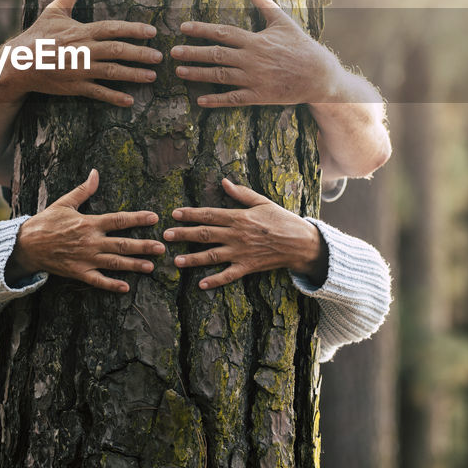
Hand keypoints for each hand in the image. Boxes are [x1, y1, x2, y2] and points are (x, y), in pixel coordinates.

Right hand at [4, 0, 162, 106]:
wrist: (18, 63)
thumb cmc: (38, 35)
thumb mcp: (54, 11)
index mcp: (81, 31)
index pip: (112, 28)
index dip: (133, 29)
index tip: (152, 32)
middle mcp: (83, 50)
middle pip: (117, 51)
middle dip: (140, 54)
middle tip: (159, 56)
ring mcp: (79, 70)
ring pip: (112, 72)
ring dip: (133, 75)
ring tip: (152, 76)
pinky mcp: (74, 87)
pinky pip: (98, 93)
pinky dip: (114, 97)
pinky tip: (130, 101)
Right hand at [9, 169, 166, 292]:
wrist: (26, 245)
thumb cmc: (46, 222)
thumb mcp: (64, 203)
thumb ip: (83, 190)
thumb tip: (95, 173)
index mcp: (89, 223)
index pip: (118, 220)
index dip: (137, 218)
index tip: (154, 217)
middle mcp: (90, 241)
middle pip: (122, 244)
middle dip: (144, 246)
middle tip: (162, 247)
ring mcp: (85, 259)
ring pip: (114, 263)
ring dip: (134, 265)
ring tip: (151, 266)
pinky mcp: (78, 272)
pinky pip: (98, 281)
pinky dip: (112, 285)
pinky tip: (126, 287)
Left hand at [164, 178, 326, 288]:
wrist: (301, 243)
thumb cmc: (282, 220)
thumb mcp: (263, 202)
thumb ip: (242, 194)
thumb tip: (224, 182)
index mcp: (239, 217)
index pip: (209, 214)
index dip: (190, 214)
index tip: (174, 214)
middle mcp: (237, 235)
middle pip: (205, 234)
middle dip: (184, 235)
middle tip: (165, 236)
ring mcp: (241, 253)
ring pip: (212, 256)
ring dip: (193, 259)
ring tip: (176, 261)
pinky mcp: (248, 267)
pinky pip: (228, 275)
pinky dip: (214, 281)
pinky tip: (201, 285)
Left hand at [170, 0, 338, 107]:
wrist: (320, 75)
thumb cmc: (300, 45)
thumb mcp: (282, 21)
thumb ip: (263, 2)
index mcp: (256, 40)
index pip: (223, 32)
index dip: (202, 29)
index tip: (183, 27)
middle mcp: (252, 60)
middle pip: (216, 55)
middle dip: (192, 53)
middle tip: (172, 52)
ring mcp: (255, 79)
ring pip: (220, 76)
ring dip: (198, 74)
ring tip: (179, 71)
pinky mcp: (260, 96)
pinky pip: (234, 99)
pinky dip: (216, 100)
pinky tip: (200, 100)